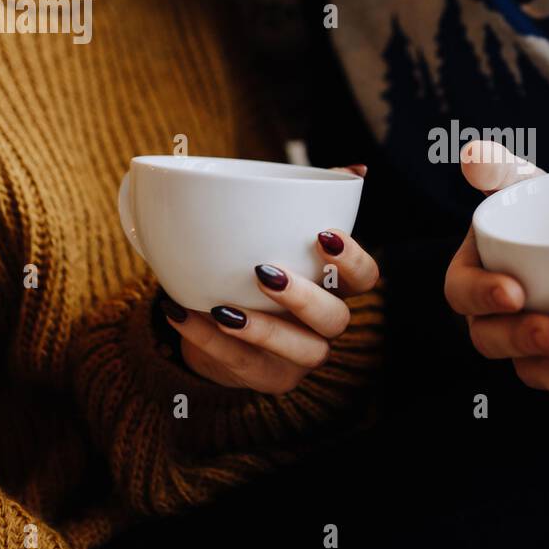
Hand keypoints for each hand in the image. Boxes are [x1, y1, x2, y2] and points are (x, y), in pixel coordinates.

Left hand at [159, 166, 380, 392]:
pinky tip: (182, 313)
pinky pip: (241, 365)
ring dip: (263, 330)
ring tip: (223, 308)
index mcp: (334, 287)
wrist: (215, 325)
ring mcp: (299, 357)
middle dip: (304, 298)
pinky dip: (209, 341)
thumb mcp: (277, 235)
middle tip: (264, 271)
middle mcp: (324, 325)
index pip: (365, 278)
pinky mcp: (265, 378)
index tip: (323, 235)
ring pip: (300, 351)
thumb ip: (310, 200)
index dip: (352, 261)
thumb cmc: (254, 271)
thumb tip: (355, 170)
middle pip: (336, 318)